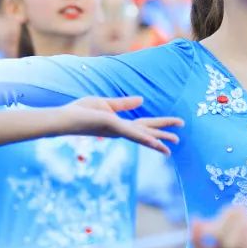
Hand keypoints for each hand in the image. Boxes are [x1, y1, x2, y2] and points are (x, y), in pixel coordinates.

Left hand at [57, 96, 182, 153]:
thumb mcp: (105, 104)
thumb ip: (124, 104)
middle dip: (164, 133)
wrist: (66, 118)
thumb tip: (142, 100)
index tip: (177, 123)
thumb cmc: (81, 111)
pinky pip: (132, 133)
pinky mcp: (113, 127)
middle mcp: (122, 130)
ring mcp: (118, 130)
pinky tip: (154, 142)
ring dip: (158, 141)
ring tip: (171, 147)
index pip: (146, 124)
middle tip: (180, 137)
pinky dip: (144, 138)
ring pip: (143, 135)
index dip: (161, 124)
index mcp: (122, 124)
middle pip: (148, 131)